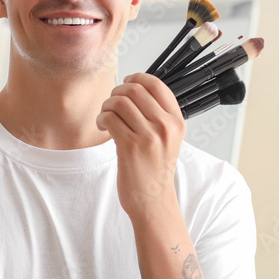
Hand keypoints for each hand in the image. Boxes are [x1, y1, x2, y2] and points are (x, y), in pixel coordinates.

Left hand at [95, 73, 185, 218]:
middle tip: (111, 104)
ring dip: (106, 106)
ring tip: (106, 118)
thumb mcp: (168, 139)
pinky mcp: (130, 148)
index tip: (125, 84)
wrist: (153, 200)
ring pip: (119, 102)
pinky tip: (103, 128)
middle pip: (134, 89)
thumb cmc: (155, 170)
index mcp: (176, 121)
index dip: (136, 78)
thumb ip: (157, 115)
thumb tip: (133, 88)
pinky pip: (110, 119)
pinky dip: (101, 119)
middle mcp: (165, 127)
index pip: (156, 84)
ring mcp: (149, 137)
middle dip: (116, 92)